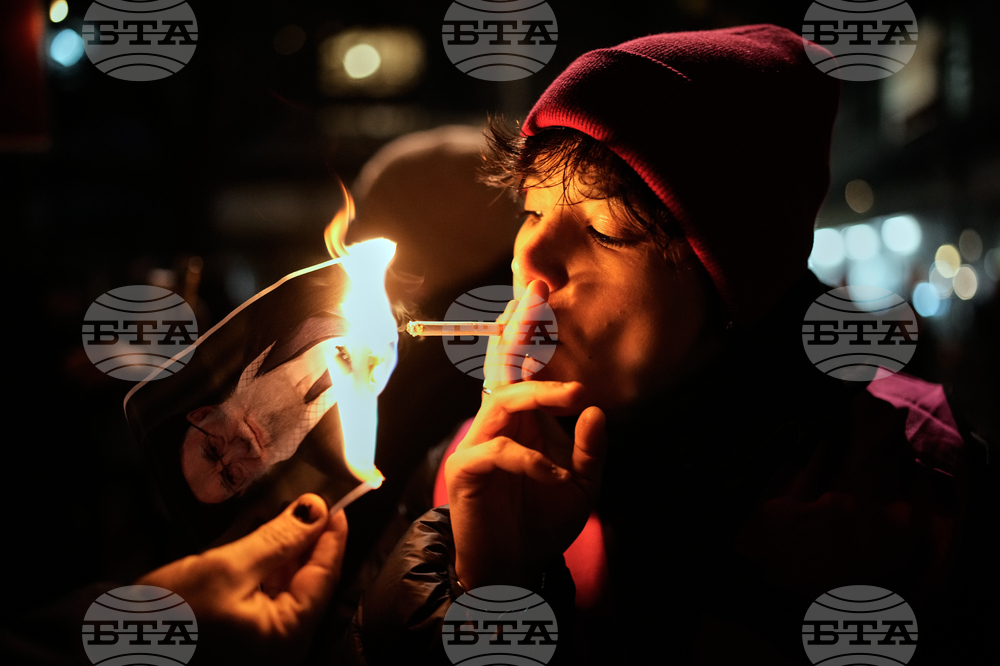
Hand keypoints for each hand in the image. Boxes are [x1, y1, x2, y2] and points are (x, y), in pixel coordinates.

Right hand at [138, 494, 347, 664]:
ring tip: (281, 502)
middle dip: (303, 535)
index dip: (331, 534)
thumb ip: (278, 539)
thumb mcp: (228, 569)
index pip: (325, 576)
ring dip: (278, 541)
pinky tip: (255, 523)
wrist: (106, 642)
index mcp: (287, 635)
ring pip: (279, 578)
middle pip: (304, 577)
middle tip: (307, 494)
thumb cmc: (170, 614)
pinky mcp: (230, 625)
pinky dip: (255, 556)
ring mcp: (254, 635)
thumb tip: (315, 510)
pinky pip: (254, 586)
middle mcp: (277, 640)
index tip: (337, 499)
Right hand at [447, 280, 607, 589]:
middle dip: (518, 328)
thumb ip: (591, 450)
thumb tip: (595, 409)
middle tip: (536, 291)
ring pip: (503, 400)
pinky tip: (556, 474)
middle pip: (503, 365)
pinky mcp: (468, 471)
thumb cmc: (542, 523)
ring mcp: (481, 444)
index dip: (531, 331)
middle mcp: (500, 424)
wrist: (512, 570)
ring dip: (540, 394)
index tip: (543, 291)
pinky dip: (531, 459)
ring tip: (575, 397)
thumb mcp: (581, 486)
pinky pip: (498, 451)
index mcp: (525, 421)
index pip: (526, 367)